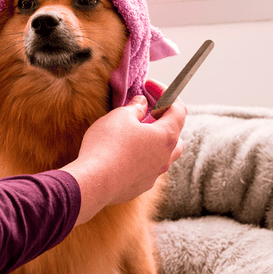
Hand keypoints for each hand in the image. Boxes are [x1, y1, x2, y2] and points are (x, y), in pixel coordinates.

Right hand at [61, 81, 185, 224]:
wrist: (94, 181)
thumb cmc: (108, 145)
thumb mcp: (120, 116)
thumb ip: (135, 108)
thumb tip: (142, 103)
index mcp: (166, 136)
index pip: (178, 109)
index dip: (165, 93)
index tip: (149, 86)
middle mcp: (166, 157)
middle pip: (175, 135)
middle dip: (163, 120)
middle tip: (145, 113)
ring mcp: (154, 175)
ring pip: (162, 155)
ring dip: (153, 142)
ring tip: (134, 135)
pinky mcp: (140, 186)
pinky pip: (147, 169)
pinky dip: (140, 159)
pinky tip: (122, 155)